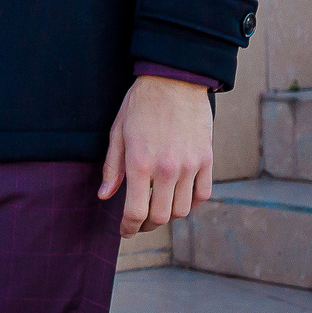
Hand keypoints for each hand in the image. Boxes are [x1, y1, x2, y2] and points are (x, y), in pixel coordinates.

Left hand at [98, 74, 213, 235]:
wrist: (174, 80)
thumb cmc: (140, 104)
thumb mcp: (118, 132)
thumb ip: (112, 167)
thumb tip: (104, 196)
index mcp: (140, 163)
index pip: (135, 211)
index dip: (128, 227)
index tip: (124, 231)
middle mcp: (167, 169)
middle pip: (161, 217)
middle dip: (147, 225)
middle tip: (139, 223)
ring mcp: (190, 166)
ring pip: (182, 210)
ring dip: (168, 215)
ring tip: (157, 208)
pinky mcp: (207, 160)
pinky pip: (202, 195)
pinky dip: (191, 203)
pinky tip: (179, 197)